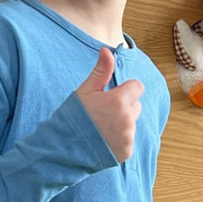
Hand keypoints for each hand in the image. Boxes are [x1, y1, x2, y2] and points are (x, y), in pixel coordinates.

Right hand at [76, 47, 142, 162]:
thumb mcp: (86, 91)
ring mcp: (128, 137)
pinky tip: (104, 139)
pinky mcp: (127, 151)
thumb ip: (101, 71)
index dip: (126, 89)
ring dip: (122, 123)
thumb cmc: (74, 115)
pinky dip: (119, 139)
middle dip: (124, 106)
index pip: (137, 87)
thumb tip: (107, 50)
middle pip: (136, 105)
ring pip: (133, 122)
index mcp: (118, 101)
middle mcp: (127, 119)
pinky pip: (129, 139)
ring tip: (102, 127)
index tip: (113, 95)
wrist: (65, 146)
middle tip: (104, 113)